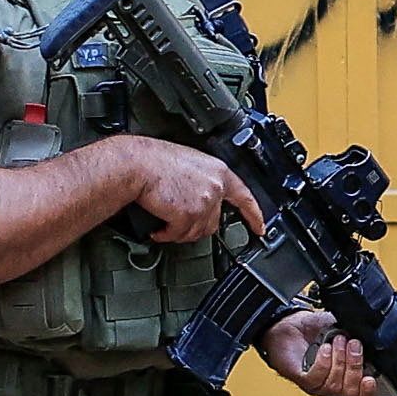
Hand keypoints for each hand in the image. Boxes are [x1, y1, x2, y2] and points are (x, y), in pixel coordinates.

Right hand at [107, 135, 264, 246]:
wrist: (136, 164)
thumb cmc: (154, 161)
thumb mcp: (190, 165)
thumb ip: (204, 182)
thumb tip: (202, 201)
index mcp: (218, 171)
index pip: (244, 196)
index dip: (253, 215)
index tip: (260, 227)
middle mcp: (215, 187)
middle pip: (213, 222)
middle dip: (194, 225)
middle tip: (177, 220)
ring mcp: (204, 201)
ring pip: (195, 232)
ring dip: (178, 231)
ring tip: (164, 219)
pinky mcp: (188, 214)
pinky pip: (178, 235)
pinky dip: (166, 234)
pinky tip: (158, 227)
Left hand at [264, 309, 383, 395]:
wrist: (291, 324)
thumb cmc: (316, 331)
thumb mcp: (347, 331)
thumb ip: (363, 339)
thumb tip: (377, 340)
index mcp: (348, 379)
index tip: (370, 380)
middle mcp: (333, 386)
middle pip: (350, 392)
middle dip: (355, 366)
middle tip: (354, 344)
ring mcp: (317, 385)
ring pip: (334, 386)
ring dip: (339, 360)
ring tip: (337, 341)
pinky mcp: (301, 379)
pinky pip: (316, 380)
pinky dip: (323, 362)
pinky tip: (324, 349)